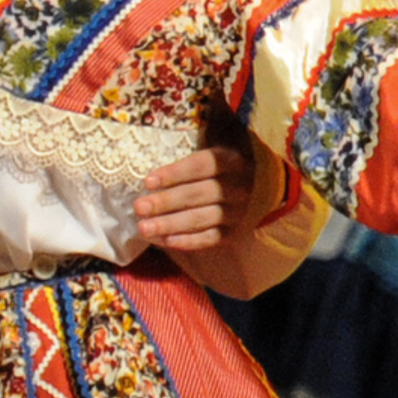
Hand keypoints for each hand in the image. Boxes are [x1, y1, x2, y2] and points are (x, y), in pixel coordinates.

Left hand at [135, 144, 254, 249]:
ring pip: (202, 218)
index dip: (174, 173)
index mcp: (232, 161)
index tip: (148, 181)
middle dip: (166, 201)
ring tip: (144, 228)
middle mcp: (239, 186)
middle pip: (198, 194)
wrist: (258, 191)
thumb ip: (188, 163)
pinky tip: (167, 241)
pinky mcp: (235, 232)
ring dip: (171, 224)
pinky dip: (188, 240)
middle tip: (139, 207)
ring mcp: (239, 211)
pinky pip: (211, 238)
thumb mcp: (212, 156)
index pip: (201, 165)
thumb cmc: (220, 171)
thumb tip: (149, 177)